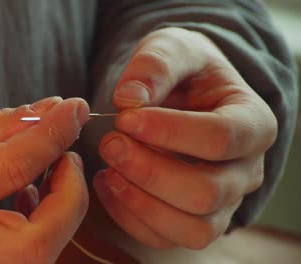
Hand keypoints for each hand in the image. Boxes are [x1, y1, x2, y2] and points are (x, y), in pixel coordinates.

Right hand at [0, 97, 89, 263]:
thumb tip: (48, 115)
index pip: (17, 167)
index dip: (55, 133)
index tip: (74, 109)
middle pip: (42, 235)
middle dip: (70, 193)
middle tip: (65, 153)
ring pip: (37, 253)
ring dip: (57, 209)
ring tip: (44, 169)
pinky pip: (20, 259)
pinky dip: (37, 226)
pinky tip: (23, 195)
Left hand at [93, 27, 276, 248]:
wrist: (183, 96)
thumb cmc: (182, 72)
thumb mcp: (172, 49)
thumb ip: (155, 65)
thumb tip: (129, 99)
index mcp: (252, 122)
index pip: (221, 138)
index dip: (169, 132)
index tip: (125, 118)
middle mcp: (245, 170)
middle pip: (207, 193)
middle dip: (149, 171)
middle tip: (110, 144)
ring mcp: (223, 202)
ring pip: (192, 229)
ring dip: (140, 201)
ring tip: (108, 169)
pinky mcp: (193, 220)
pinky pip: (165, 238)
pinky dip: (129, 216)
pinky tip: (107, 183)